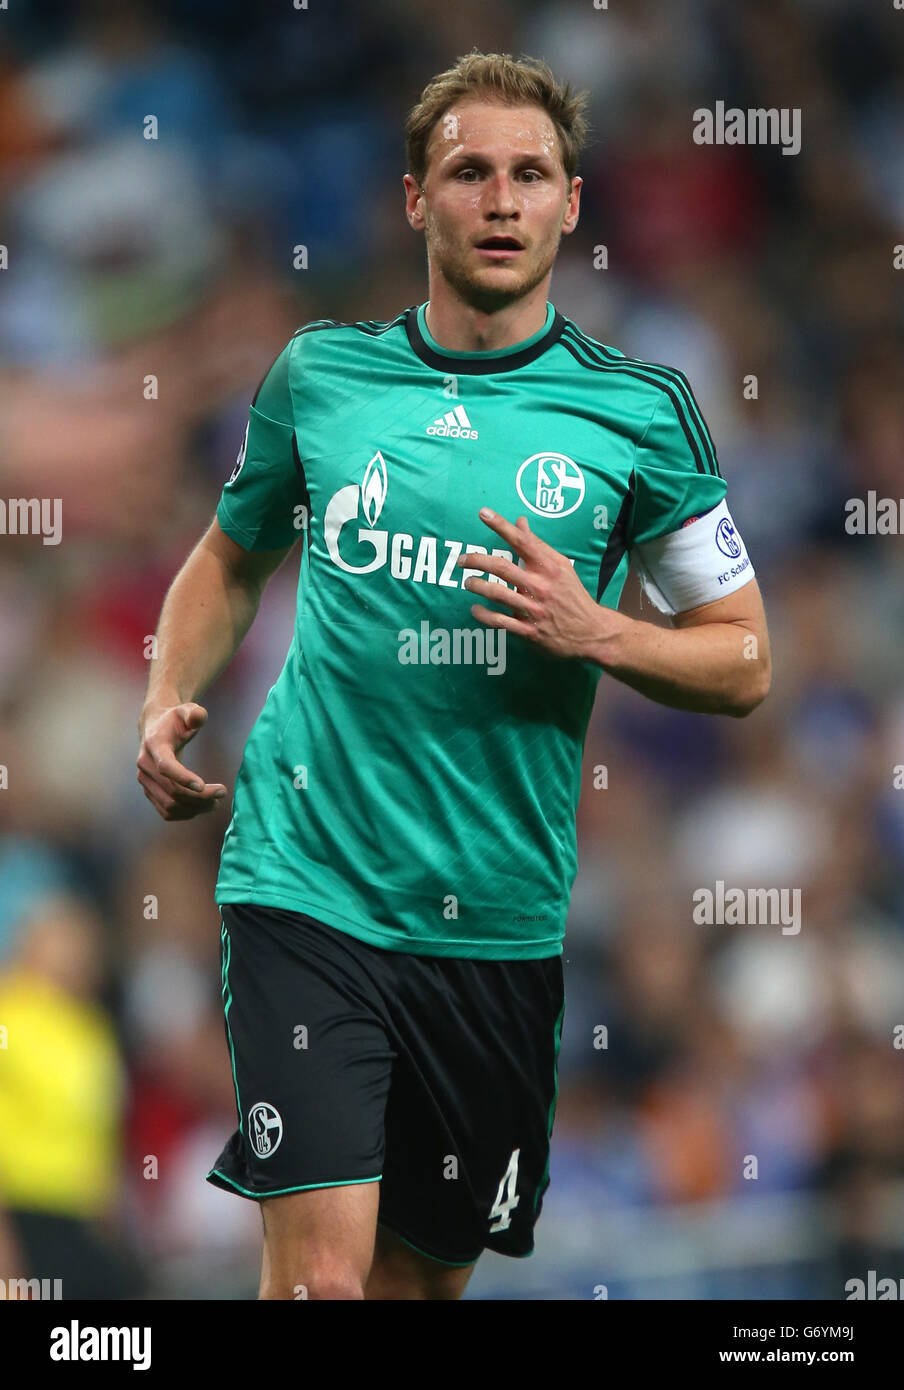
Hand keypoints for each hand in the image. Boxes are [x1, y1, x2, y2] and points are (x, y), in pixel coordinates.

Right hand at [136, 702, 227, 820]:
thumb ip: (195, 713)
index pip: (166, 766)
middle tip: (222, 793)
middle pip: (172, 791)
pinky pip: (166, 811)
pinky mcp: (149, 792)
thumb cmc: (175, 720)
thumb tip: (199, 717)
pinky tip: (203, 806)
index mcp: (154, 745)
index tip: (204, 786)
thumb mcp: (187, 710)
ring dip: (195, 808)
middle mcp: (145, 766)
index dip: (183, 778)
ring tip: (216, 801)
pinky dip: (186, 813)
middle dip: (199, 797)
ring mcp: (145, 781)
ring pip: (170, 805)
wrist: (156, 729)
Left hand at [457, 508, 624, 660]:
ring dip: (477, 586)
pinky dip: (483, 615)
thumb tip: (520, 522)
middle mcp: (540, 586)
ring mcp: (533, 609)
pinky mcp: (529, 631)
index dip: (501, 526)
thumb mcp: (561, 567)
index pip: (522, 541)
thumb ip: (538, 545)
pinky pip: (500, 622)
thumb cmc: (573, 595)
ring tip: (468, 582)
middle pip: (502, 567)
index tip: (483, 513)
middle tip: (462, 559)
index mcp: (548, 568)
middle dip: (477, 560)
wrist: (591, 632)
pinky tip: (475, 609)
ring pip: (498, 594)